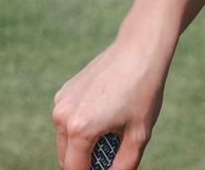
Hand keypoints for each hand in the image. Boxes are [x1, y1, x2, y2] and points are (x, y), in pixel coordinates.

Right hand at [51, 36, 171, 169]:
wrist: (139, 48)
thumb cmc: (143, 90)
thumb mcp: (139, 135)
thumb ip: (123, 166)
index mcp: (80, 129)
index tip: (105, 167)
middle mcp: (63, 115)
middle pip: (67, 158)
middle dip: (86, 162)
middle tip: (111, 154)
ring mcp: (62, 101)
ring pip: (66, 140)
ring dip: (83, 145)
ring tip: (112, 132)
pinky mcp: (65, 90)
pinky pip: (68, 120)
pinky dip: (81, 126)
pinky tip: (106, 114)